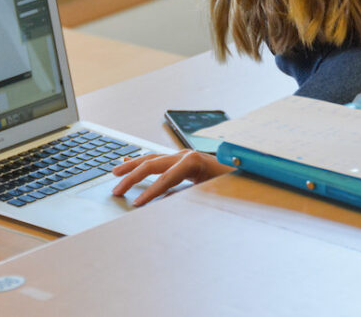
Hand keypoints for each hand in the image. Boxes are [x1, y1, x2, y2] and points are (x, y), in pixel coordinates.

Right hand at [111, 150, 232, 206]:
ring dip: (132, 167)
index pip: (166, 177)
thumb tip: (167, 204)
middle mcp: (186, 155)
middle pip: (152, 164)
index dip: (150, 192)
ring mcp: (182, 156)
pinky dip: (141, 162)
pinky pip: (156, 161)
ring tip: (114, 175)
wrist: (245, 172)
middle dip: (132, 178)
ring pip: (151, 159)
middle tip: (116, 192)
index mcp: (194, 161)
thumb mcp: (214, 193)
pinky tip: (128, 164)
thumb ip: (191, 197)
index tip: (135, 205)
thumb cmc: (233, 183)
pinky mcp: (181, 161)